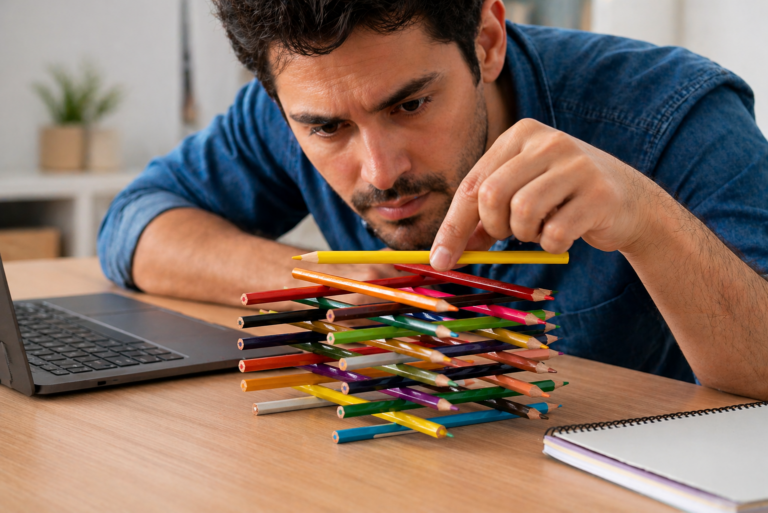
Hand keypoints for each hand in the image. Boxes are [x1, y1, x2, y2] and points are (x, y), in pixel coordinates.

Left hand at [430, 118, 653, 269]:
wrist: (630, 202)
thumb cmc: (564, 199)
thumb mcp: (521, 194)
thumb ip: (485, 216)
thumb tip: (446, 252)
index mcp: (520, 135)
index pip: (472, 184)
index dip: (452, 227)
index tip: (440, 260)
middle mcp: (547, 141)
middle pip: (492, 195)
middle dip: (493, 227)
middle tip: (510, 233)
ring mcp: (576, 164)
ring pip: (522, 212)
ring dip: (524, 234)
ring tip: (541, 228)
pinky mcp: (599, 193)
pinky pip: (555, 232)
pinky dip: (551, 244)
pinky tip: (565, 234)